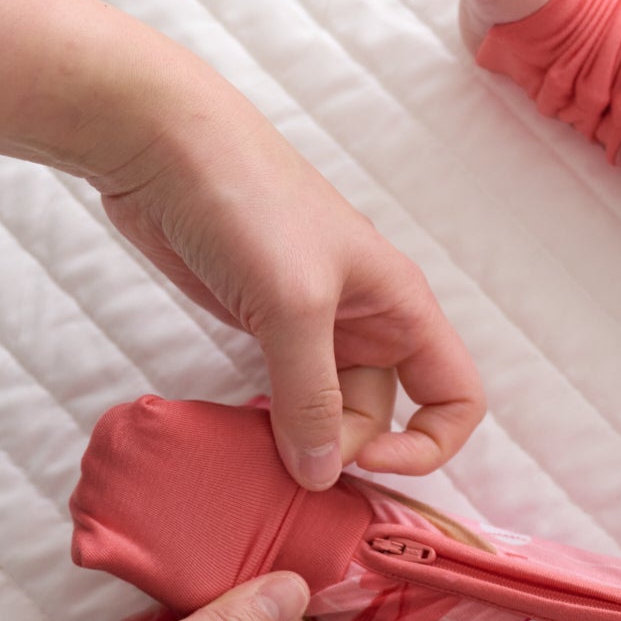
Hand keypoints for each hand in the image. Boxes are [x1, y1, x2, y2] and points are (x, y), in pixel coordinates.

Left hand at [86, 66, 485, 490]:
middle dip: (345, 448)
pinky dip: (270, 422)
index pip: (456, 397)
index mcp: (401, 307)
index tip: (363, 461)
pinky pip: (285, 394)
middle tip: (288, 456)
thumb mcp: (293, 305)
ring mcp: (314, 326)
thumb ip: (312, 397)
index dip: (427, 444)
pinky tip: (240, 432)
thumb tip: (322, 475)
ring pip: (330, 410)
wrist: (163, 145)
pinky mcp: (263, 326)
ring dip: (303, 440)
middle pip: (385, 417)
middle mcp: (368, 322)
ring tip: (259, 452)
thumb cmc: (247, 203)